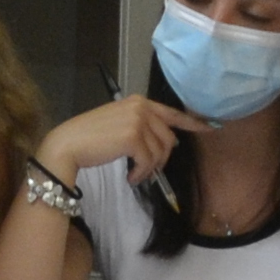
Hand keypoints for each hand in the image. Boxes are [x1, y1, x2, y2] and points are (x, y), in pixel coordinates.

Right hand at [38, 94, 201, 186]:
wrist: (69, 144)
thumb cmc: (90, 137)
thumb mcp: (119, 123)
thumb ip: (142, 126)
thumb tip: (169, 142)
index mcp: (139, 101)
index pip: (172, 112)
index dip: (193, 122)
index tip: (210, 128)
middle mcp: (141, 107)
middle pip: (169, 138)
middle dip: (162, 158)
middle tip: (146, 170)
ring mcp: (138, 120)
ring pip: (160, 152)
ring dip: (149, 169)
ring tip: (135, 174)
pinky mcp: (133, 137)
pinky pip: (149, 161)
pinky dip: (142, 174)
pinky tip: (130, 177)